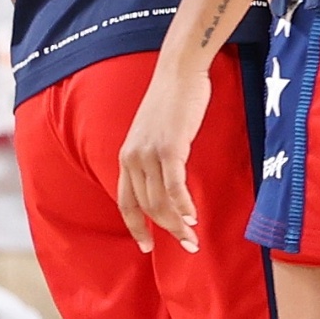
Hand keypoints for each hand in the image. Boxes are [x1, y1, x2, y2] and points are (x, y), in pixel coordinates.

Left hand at [115, 61, 208, 253]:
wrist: (179, 72)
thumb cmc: (172, 99)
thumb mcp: (155, 133)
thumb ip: (155, 156)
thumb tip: (166, 180)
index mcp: (126, 157)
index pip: (126, 203)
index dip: (136, 228)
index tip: (147, 246)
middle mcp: (132, 159)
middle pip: (146, 207)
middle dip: (166, 231)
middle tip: (187, 245)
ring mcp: (149, 154)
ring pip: (159, 201)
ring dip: (177, 224)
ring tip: (193, 237)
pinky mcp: (169, 148)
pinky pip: (174, 186)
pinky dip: (183, 205)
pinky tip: (193, 216)